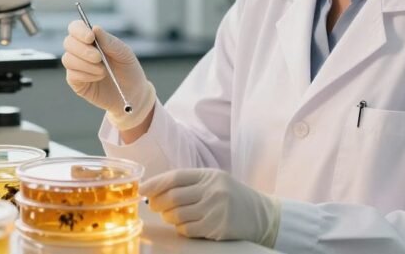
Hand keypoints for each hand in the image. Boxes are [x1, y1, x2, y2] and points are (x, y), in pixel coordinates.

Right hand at [62, 21, 155, 129]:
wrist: (133, 95)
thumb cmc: (129, 70)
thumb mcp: (125, 54)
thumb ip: (110, 42)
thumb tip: (95, 28)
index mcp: (92, 39)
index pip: (76, 28)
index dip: (79, 30)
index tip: (91, 37)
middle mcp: (81, 51)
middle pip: (68, 42)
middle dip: (83, 50)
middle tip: (99, 57)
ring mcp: (77, 66)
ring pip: (68, 59)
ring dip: (86, 64)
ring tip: (103, 71)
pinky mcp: (76, 82)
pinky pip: (72, 74)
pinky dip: (86, 75)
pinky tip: (98, 77)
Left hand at [141, 169, 280, 246]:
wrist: (261, 215)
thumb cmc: (232, 197)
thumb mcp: (215, 181)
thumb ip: (190, 183)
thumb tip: (156, 190)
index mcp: (210, 175)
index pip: (176, 177)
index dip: (156, 183)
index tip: (142, 189)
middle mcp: (213, 190)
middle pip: (173, 197)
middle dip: (158, 203)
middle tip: (155, 206)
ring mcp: (216, 210)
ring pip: (178, 215)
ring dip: (169, 217)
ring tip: (171, 216)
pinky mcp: (217, 227)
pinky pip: (187, 229)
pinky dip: (181, 228)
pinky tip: (185, 225)